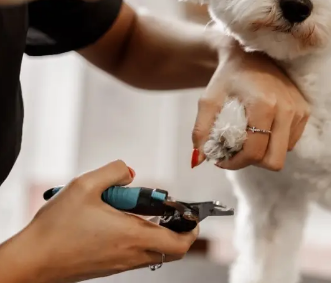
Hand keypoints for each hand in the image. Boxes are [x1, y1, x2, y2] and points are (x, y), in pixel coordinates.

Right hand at [0, 161, 197, 282]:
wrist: (31, 261)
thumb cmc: (57, 227)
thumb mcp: (85, 185)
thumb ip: (114, 171)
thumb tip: (130, 173)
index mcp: (132, 236)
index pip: (178, 243)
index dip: (192, 229)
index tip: (192, 215)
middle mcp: (130, 255)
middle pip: (170, 249)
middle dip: (176, 229)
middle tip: (165, 209)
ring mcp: (119, 264)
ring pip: (153, 251)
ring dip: (154, 230)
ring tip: (134, 208)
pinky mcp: (108, 267)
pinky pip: (135, 254)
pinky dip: (138, 236)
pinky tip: (116, 219)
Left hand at [192, 40, 309, 170]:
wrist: (250, 54)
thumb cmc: (227, 77)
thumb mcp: (208, 100)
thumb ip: (200, 131)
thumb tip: (198, 161)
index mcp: (264, 105)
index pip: (254, 152)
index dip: (235, 163)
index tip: (220, 159)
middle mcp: (286, 109)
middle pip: (274, 161)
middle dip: (251, 162)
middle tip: (235, 152)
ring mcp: (299, 110)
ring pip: (283, 153)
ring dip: (263, 152)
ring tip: (246, 137)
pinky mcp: (304, 110)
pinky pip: (290, 142)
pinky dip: (274, 142)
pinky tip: (260, 129)